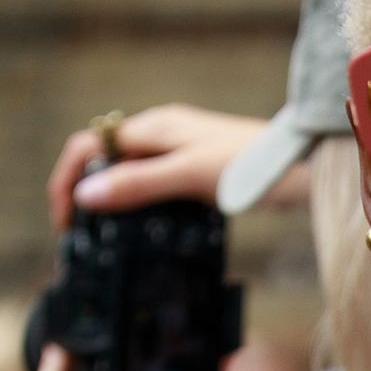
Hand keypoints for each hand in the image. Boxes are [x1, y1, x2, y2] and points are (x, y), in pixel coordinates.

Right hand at [47, 105, 273, 229]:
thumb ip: (140, 184)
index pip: (90, 145)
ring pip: (130, 178)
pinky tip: (144, 236)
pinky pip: (156, 191)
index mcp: (155, 128)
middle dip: (84, 194)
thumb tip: (87, 194)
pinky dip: (140, 212)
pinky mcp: (198, 176)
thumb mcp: (190, 175)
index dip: (68, 179)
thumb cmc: (253, 164)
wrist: (305, 168)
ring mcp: (181, 156)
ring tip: (103, 242)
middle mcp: (163, 137)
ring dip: (112, 205)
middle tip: (78, 238)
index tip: (64, 220)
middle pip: (106, 162)